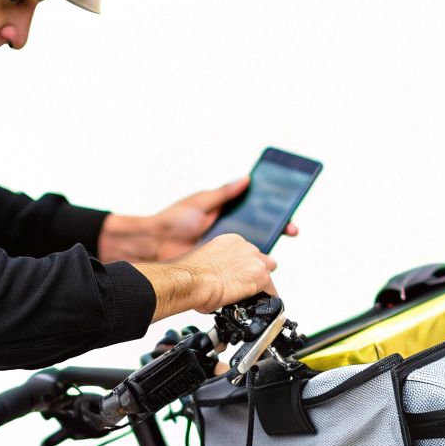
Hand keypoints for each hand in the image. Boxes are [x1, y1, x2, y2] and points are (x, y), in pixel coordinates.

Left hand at [98, 176, 299, 263]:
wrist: (154, 245)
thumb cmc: (172, 221)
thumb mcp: (202, 202)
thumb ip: (225, 193)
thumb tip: (246, 179)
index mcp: (226, 213)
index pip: (256, 211)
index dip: (273, 212)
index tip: (287, 212)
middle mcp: (228, 231)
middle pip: (259, 230)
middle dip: (277, 229)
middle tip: (290, 229)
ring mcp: (224, 248)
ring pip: (251, 250)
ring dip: (266, 250)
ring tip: (277, 247)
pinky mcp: (218, 264)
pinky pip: (237, 265)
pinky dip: (249, 266)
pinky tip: (258, 265)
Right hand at [137, 234, 276, 321]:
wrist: (189, 282)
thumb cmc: (189, 275)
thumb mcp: (204, 264)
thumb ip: (216, 267)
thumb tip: (215, 280)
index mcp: (230, 242)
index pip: (246, 255)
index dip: (244, 269)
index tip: (238, 278)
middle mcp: (244, 247)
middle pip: (260, 262)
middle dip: (254, 276)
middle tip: (244, 290)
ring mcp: (254, 260)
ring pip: (266, 275)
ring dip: (259, 288)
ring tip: (247, 301)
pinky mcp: (261, 276)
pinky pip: (271, 291)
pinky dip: (264, 300)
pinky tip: (254, 307)